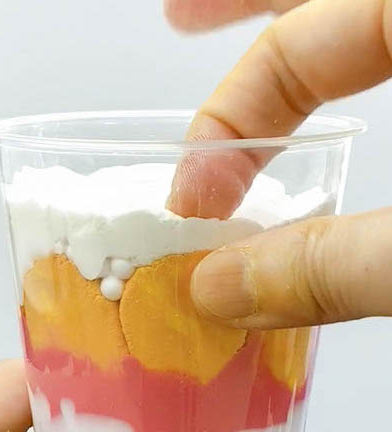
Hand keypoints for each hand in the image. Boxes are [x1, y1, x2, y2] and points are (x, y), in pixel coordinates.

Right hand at [163, 0, 391, 328]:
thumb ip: (338, 265)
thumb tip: (221, 289)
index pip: (300, 43)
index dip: (228, 122)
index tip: (190, 200)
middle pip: (322, 3)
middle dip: (246, 11)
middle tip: (182, 16)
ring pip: (364, 29)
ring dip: (299, 58)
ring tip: (247, 74)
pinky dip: (355, 94)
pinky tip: (321, 140)